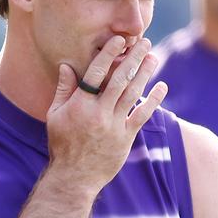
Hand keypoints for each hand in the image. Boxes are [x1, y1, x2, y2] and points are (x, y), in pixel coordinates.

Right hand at [46, 35, 167, 193]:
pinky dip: (153, 100)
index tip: (119, 40)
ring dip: (145, 74)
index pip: (95, 73)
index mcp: (79, 105)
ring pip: (133, 94)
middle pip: (119, 79)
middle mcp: (98, 113)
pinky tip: (162, 86)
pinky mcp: (126, 138)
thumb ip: (63, 90)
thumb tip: (66, 65)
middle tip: (144, 42)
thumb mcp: (55, 115)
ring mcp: (114, 126)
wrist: (74, 177)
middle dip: (133, 58)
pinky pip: (142, 115)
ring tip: (153, 57)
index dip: (108, 54)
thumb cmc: (62, 144)